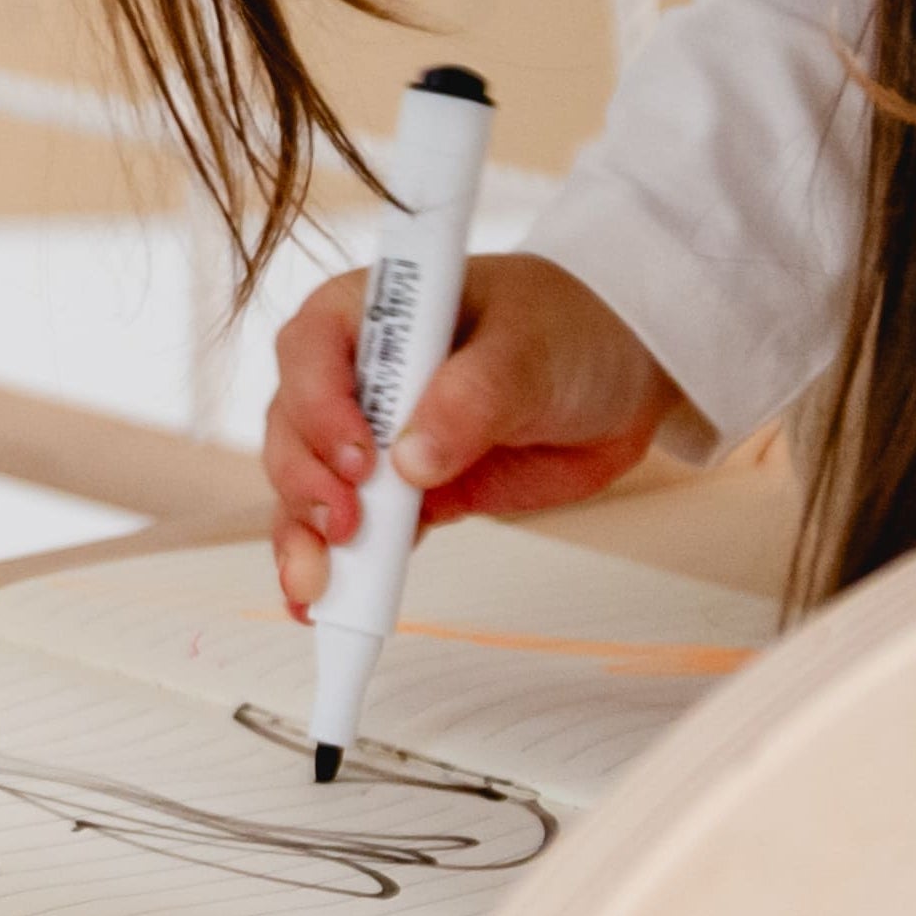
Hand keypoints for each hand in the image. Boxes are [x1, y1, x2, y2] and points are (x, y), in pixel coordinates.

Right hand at [265, 253, 678, 612]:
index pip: (310, 350)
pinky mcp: (401, 492)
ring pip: (306, 485)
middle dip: (306, 483)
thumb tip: (412, 461)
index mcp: (369, 313)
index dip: (319, 405)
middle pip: (294, 427)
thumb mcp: (529, 351)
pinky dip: (335, 568)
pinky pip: (353, 530)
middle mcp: (354, 374)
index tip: (359, 459)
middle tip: (347, 526)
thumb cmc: (567, 333)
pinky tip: (320, 603)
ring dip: (304, 535)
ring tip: (318, 585)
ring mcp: (371, 437)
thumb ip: (472, 397)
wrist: (621, 379)